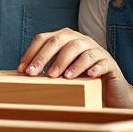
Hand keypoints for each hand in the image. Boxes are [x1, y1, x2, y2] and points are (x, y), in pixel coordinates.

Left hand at [17, 28, 132, 105]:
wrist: (110, 93)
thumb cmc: (81, 82)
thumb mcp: (61, 74)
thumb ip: (46, 70)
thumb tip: (23, 76)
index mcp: (66, 40)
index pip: (45, 39)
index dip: (32, 52)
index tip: (22, 70)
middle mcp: (81, 41)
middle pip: (61, 41)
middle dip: (45, 56)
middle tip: (34, 74)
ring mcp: (96, 50)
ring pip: (81, 49)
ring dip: (68, 62)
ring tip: (60, 77)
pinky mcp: (109, 63)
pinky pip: (101, 62)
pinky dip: (94, 68)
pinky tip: (89, 76)